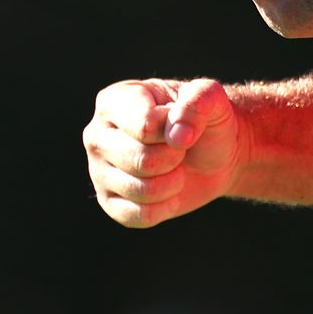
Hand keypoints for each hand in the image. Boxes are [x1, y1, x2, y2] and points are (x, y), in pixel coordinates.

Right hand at [83, 77, 247, 227]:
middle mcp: (97, 134)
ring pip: (140, 190)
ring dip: (172, 182)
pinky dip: (165, 206)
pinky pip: (139, 216)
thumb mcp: (212, 97)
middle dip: (174, 158)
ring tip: (175, 167)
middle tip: (180, 149)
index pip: (144, 127)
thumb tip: (178, 135)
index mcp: (115, 100)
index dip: (174, 132)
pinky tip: (169, 191)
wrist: (214, 155)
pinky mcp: (108, 201)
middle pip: (141, 160)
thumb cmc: (206, 120)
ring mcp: (98, 170)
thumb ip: (198, 102)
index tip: (182, 124)